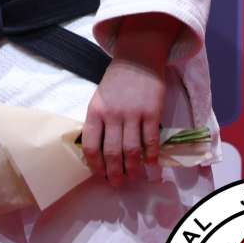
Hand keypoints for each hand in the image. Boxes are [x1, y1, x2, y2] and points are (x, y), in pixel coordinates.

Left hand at [81, 59, 166, 186]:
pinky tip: (152, 164)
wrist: (137, 59)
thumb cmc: (116, 82)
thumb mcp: (99, 99)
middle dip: (114, 172)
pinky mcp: (152, 112)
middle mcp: (112, 115)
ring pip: (132, 150)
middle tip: (117, 183)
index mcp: (95, 112)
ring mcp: (133, 114)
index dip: (95, 164)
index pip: (91, 145)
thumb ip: (99, 122)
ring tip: (134, 177)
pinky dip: (151, 155)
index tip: (99, 174)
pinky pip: (151, 140)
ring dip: (133, 168)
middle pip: (112, 152)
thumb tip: (99, 151)